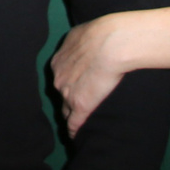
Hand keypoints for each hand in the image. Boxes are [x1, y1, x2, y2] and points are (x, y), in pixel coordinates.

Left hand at [50, 14, 130, 136]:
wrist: (111, 43)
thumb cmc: (101, 33)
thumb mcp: (81, 33)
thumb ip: (77, 44)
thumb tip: (80, 44)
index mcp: (58, 62)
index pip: (60, 78)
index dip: (68, 84)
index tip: (74, 88)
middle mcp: (59, 79)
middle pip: (61, 95)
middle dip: (67, 99)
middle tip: (76, 105)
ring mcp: (68, 94)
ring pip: (66, 110)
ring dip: (71, 115)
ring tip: (76, 123)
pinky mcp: (81, 106)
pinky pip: (73, 123)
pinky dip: (74, 130)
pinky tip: (75, 136)